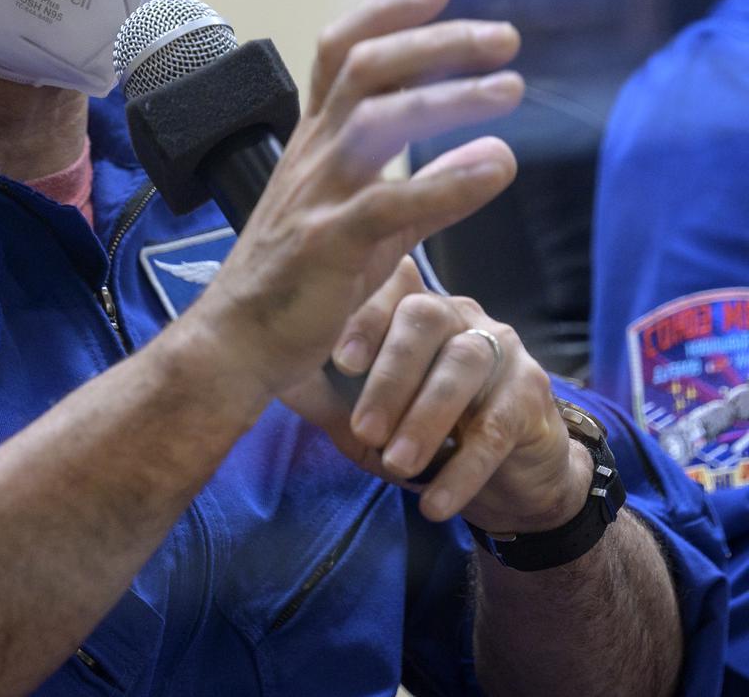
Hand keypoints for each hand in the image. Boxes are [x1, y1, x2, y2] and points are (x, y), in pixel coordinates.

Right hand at [199, 0, 522, 400]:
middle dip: (435, 41)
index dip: (387, 12)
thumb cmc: (295, 282)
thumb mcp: (357, 219)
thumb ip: (415, 183)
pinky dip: (447, 179)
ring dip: (448, 96)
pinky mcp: (329, 245)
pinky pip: (391, 203)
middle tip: (505, 38)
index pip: (339, 54)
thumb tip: (489, 152)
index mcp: (314, 143)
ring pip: (376, 120)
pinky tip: (497, 166)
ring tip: (510, 88)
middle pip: (365, 68)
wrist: (234, 342)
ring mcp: (318, 196)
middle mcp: (313, 156)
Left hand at [284, 262, 590, 533]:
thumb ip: (322, 392)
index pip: (388, 289)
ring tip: (396, 466)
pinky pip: (497, 426)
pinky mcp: (532, 394)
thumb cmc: (417, 434)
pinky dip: (463, 468)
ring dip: (425, 419)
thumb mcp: (362, 415)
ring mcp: (500, 347)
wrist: (500, 480)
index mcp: (412, 307)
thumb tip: (261, 377)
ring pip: (462, 365)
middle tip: (363, 431)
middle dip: (389, 377)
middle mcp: (458, 314)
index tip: (337, 360)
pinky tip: (434, 502)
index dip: (363, 318)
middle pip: (424, 319)